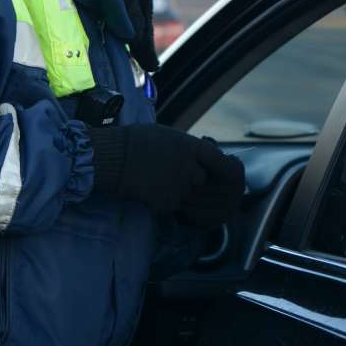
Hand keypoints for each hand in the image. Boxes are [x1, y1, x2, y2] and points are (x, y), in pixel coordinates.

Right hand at [88, 125, 243, 221]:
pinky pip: (179, 207)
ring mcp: (180, 190)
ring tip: (171, 183)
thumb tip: (210, 163)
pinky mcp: (168, 205)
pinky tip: (157, 188)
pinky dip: (172, 201)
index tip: (230, 168)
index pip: (228, 168)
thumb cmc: (137, 142)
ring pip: (197, 198)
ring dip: (192, 195)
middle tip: (203, 182)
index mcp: (194, 149)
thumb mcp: (172, 137)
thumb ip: (194, 152)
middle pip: (213, 186)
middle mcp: (191, 171)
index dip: (233, 171)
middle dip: (211, 187)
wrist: (112, 158)